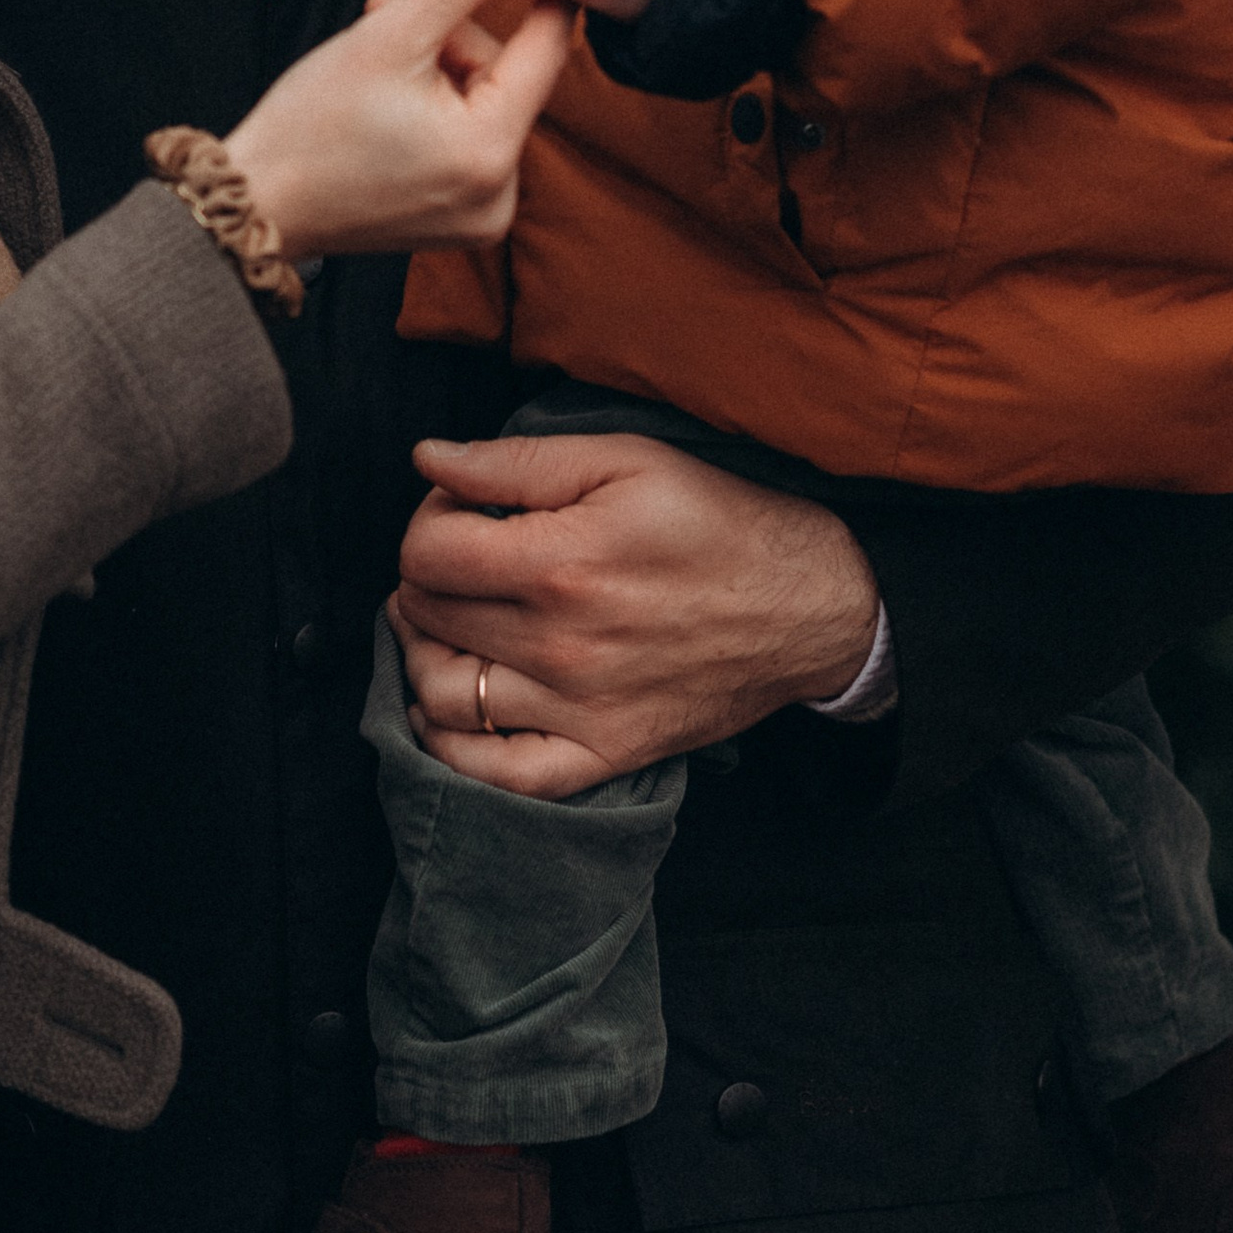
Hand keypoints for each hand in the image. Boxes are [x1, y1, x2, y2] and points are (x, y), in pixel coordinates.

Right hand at [220, 0, 573, 261]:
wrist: (258, 202)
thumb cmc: (308, 129)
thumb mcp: (388, 34)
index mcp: (489, 151)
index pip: (547, 49)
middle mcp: (499, 196)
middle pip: (507, 78)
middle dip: (454, 38)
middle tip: (390, 16)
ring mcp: (481, 215)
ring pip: (486, 105)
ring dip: (442, 69)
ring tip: (380, 59)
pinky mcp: (461, 221)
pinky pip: (470, 142)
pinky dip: (439, 111)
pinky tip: (393, 100)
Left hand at [386, 430, 880, 799]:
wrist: (808, 604)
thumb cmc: (718, 520)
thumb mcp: (625, 460)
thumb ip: (515, 461)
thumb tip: (427, 458)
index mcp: (561, 562)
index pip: (426, 553)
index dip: (429, 518)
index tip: (462, 509)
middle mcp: (561, 644)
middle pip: (426, 616)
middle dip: (427, 577)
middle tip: (464, 556)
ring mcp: (580, 709)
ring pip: (441, 695)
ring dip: (424, 653)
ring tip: (452, 622)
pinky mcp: (604, 753)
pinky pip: (497, 773)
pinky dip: (452, 746)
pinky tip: (455, 704)